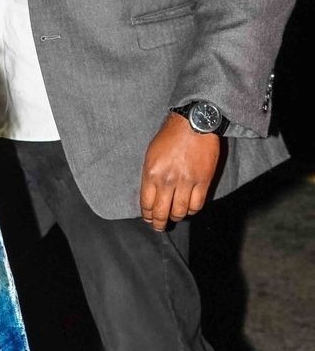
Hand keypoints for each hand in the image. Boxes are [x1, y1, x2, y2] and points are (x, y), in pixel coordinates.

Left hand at [139, 113, 221, 229]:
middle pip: (162, 212)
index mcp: (151, 173)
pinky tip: (188, 208)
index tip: (148, 218)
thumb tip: (150, 196)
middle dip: (159, 223)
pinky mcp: (203, 181)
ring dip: (176, 217)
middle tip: (159, 226)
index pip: (146, 204)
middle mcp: (168, 180)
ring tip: (175, 216)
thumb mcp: (151, 154)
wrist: (193, 123)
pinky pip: (197, 204)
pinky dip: (192, 210)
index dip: (147, 215)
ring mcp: (187, 182)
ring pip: (180, 212)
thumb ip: (150, 176)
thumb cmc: (170, 136)